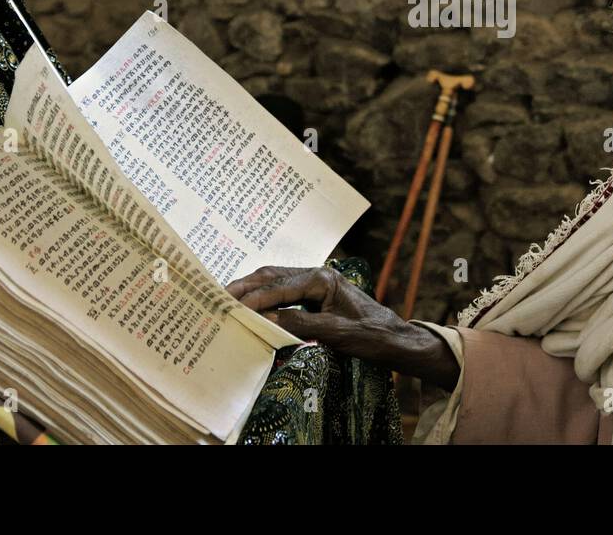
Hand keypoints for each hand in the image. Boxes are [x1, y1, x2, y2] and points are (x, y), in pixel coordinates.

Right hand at [227, 266, 460, 389]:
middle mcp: (318, 274)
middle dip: (245, 285)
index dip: (254, 298)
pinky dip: (265, 296)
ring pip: (276, 280)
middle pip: (273, 276)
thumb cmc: (370, 335)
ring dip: (252, 289)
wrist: (394, 339)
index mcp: (323, 279)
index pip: (279, 286)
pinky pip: (284, 291)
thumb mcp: (334, 332)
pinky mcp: (316, 294)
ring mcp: (317, 282)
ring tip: (227, 298)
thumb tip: (266, 320)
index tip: (230, 306)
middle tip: (217, 295)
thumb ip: (299, 324)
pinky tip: (252, 306)